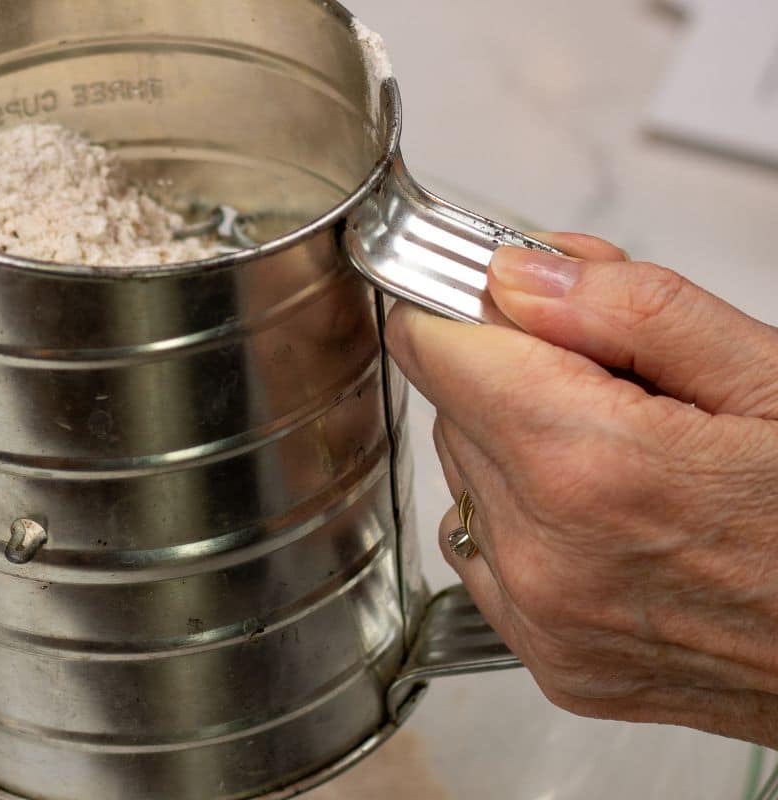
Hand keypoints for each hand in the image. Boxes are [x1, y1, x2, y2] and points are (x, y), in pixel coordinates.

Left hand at [385, 233, 777, 746]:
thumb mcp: (769, 379)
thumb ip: (632, 312)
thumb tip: (517, 276)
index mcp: (589, 466)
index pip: (438, 348)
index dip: (474, 307)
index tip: (511, 297)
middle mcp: (546, 555)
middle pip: (456, 410)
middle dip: (518, 375)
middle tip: (621, 381)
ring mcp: (543, 620)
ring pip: (467, 480)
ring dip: (520, 450)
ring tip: (631, 458)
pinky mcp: (553, 660)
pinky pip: (487, 554)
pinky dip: (527, 523)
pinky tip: (610, 520)